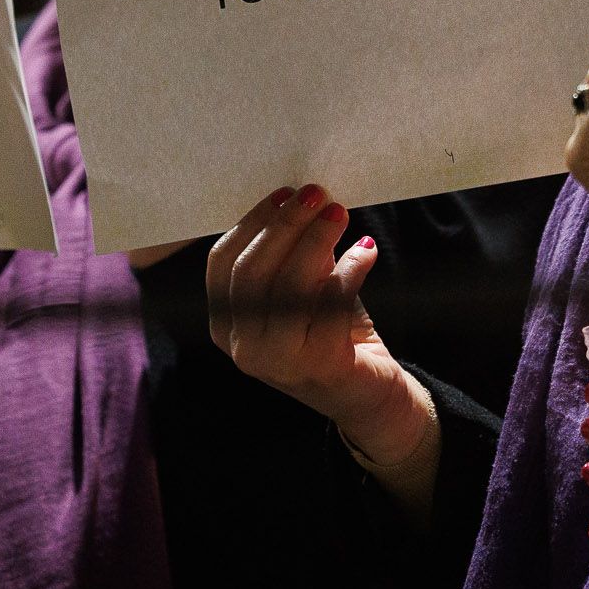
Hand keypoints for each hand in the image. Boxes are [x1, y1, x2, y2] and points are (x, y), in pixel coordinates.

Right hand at [206, 184, 430, 465]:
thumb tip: (302, 199)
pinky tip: (365, 251)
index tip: (283, 193)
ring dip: (316, 240)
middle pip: (252, 271)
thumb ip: (291, 253)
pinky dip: (350, 270)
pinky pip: (332, 304)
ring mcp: (278, 361)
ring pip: (289, 286)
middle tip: (316, 194)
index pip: (222, 263)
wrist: (365, 394)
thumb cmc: (328, 332)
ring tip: (339, 214)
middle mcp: (243, 347)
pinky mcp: (320, 366)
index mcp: (226, 325)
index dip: (252, 223)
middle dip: (284, 225)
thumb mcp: (300, 290)